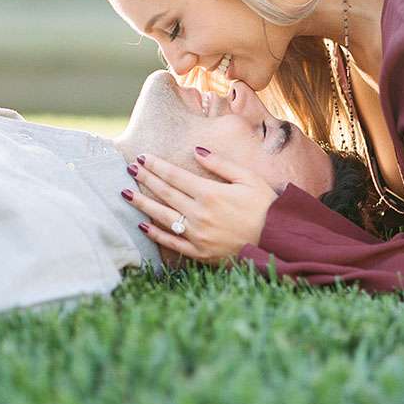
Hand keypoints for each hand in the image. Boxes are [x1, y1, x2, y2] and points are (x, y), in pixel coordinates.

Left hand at [122, 147, 277, 265]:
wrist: (277, 241)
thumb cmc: (266, 206)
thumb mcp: (248, 178)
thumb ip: (221, 164)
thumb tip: (197, 150)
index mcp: (210, 193)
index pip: (175, 176)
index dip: (157, 166)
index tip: (142, 157)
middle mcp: (199, 214)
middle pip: (165, 193)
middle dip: (145, 179)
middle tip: (130, 168)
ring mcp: (197, 235)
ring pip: (162, 217)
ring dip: (143, 204)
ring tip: (126, 194)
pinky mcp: (200, 253)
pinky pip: (172, 243)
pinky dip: (156, 234)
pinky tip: (143, 225)